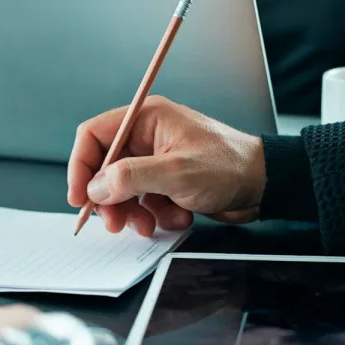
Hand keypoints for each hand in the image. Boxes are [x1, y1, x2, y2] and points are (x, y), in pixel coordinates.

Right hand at [67, 96, 266, 236]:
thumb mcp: (176, 173)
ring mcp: (157, 160)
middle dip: (109, 199)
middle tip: (115, 224)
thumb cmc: (229, 167)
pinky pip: (145, 201)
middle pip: (106, 168)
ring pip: (124, 190)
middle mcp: (148, 136)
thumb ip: (131, 178)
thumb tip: (95, 187)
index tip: (80, 197)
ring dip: (133, 212)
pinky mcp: (167, 181)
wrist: (264, 185)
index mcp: (146, 119)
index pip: (94, 136)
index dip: (81, 166)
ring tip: (150, 226)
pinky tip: (177, 217)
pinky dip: (155, 214)